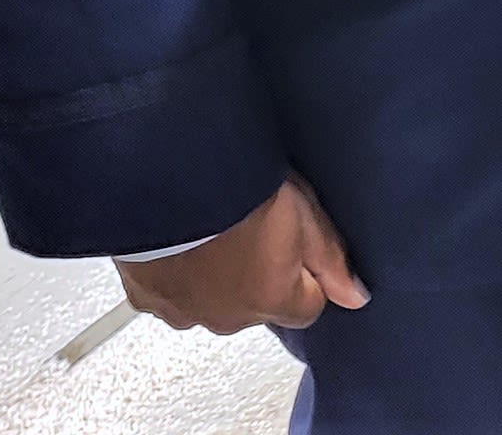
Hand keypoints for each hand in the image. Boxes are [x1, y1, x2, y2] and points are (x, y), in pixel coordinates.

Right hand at [114, 177, 368, 334]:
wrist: (170, 182)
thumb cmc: (241, 192)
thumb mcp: (303, 213)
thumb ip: (331, 259)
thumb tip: (356, 297)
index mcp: (270, 301)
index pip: (307, 305)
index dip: (308, 272)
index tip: (297, 239)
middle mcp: (228, 319)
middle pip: (259, 306)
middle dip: (260, 276)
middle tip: (252, 226)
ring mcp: (184, 312)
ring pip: (212, 303)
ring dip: (216, 278)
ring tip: (213, 230)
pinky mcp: (145, 298)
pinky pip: (169, 295)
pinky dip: (176, 274)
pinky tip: (178, 239)